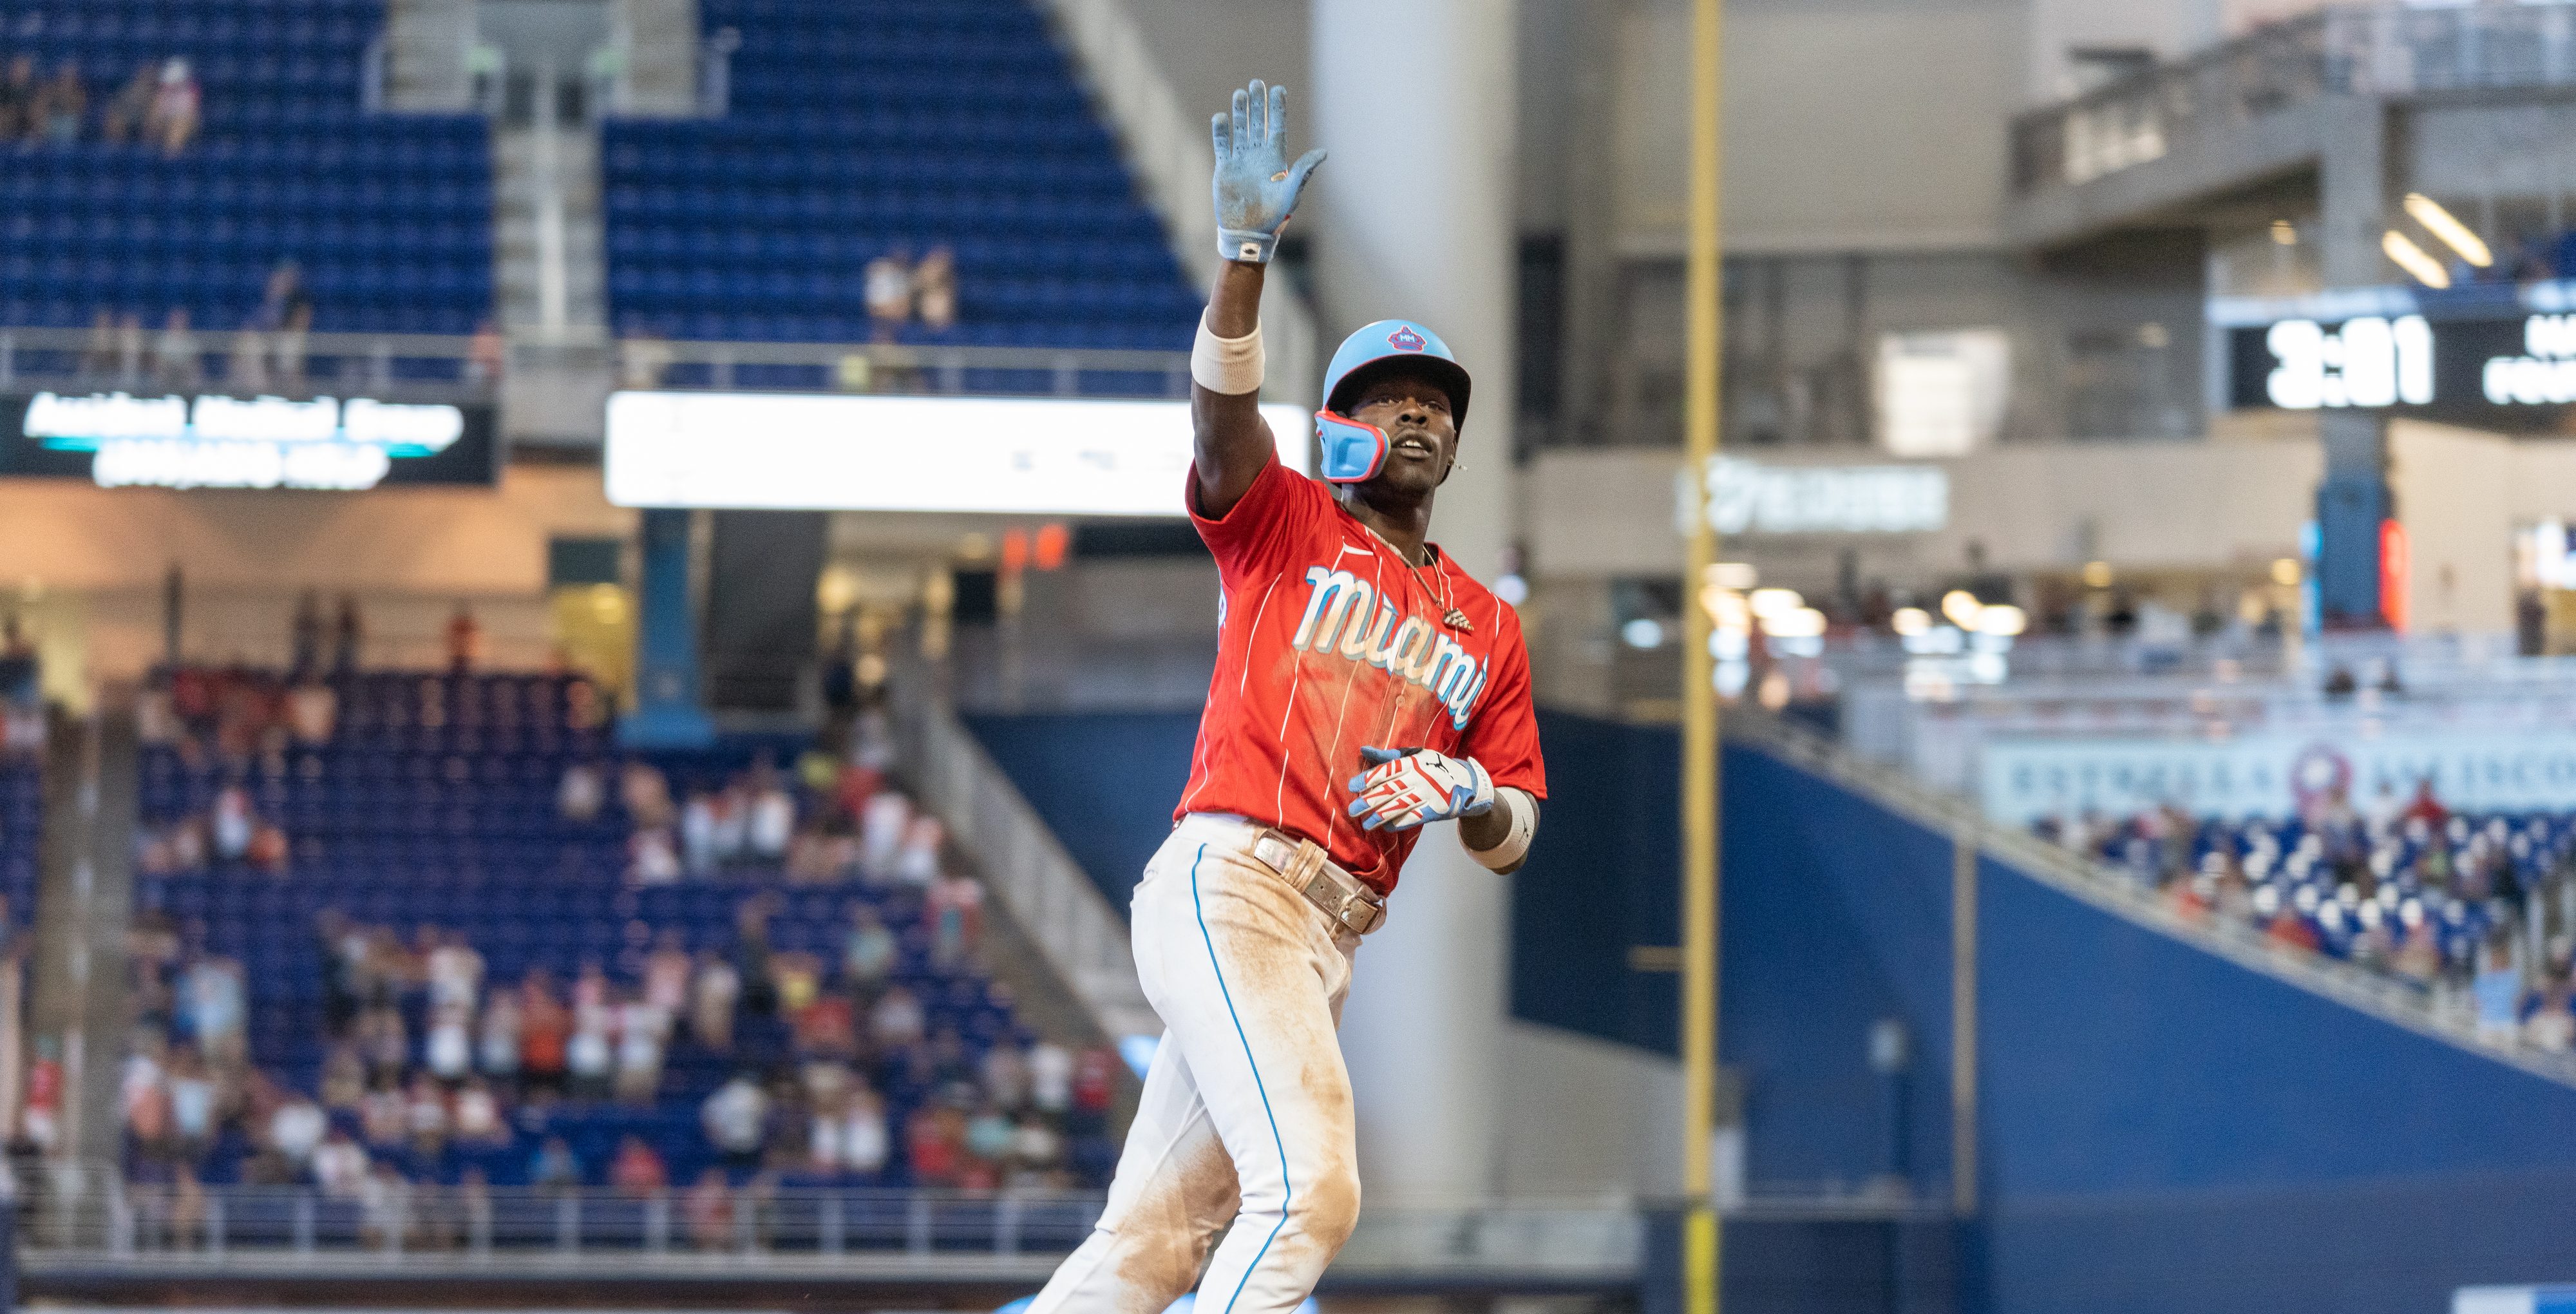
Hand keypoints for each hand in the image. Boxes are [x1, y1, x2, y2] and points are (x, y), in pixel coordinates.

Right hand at [1211, 79, 1324, 264]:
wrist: (1248, 232)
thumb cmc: (1273, 216)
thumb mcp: (1291, 192)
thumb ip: (1304, 170)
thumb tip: (1324, 152)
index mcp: (1275, 159)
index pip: (1276, 127)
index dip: (1277, 109)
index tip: (1278, 90)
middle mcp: (1258, 156)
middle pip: (1257, 123)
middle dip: (1257, 104)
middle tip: (1256, 84)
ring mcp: (1241, 161)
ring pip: (1240, 130)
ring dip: (1240, 112)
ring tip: (1240, 94)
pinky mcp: (1224, 169)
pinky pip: (1222, 145)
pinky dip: (1221, 132)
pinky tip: (1221, 117)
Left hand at [1345, 746, 1494, 831]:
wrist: (1468, 783)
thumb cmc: (1436, 767)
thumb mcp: (1416, 755)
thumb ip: (1389, 756)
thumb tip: (1363, 750)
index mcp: (1413, 763)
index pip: (1386, 771)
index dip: (1367, 779)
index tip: (1352, 786)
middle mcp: (1419, 779)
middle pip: (1389, 790)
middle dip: (1368, 801)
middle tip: (1352, 809)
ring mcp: (1427, 795)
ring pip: (1399, 807)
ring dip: (1380, 816)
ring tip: (1366, 823)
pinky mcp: (1435, 810)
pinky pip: (1413, 818)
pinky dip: (1398, 823)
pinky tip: (1386, 826)